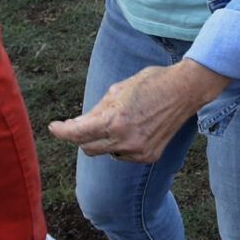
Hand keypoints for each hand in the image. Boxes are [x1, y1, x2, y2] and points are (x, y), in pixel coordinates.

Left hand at [49, 61, 228, 163]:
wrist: (186, 90)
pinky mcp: (148, 156)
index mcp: (115, 119)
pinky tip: (136, 129)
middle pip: (87, 147)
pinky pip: (122, 155)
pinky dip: (122, 145)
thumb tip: (77, 125)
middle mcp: (125, 139)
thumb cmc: (151, 83)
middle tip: (86, 122)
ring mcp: (138, 151)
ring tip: (122, 121)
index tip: (54, 127)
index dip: (61, 131)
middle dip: (82, 136)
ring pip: (105, 152)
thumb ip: (96, 110)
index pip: (77, 133)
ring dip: (104, 140)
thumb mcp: (118, 89)